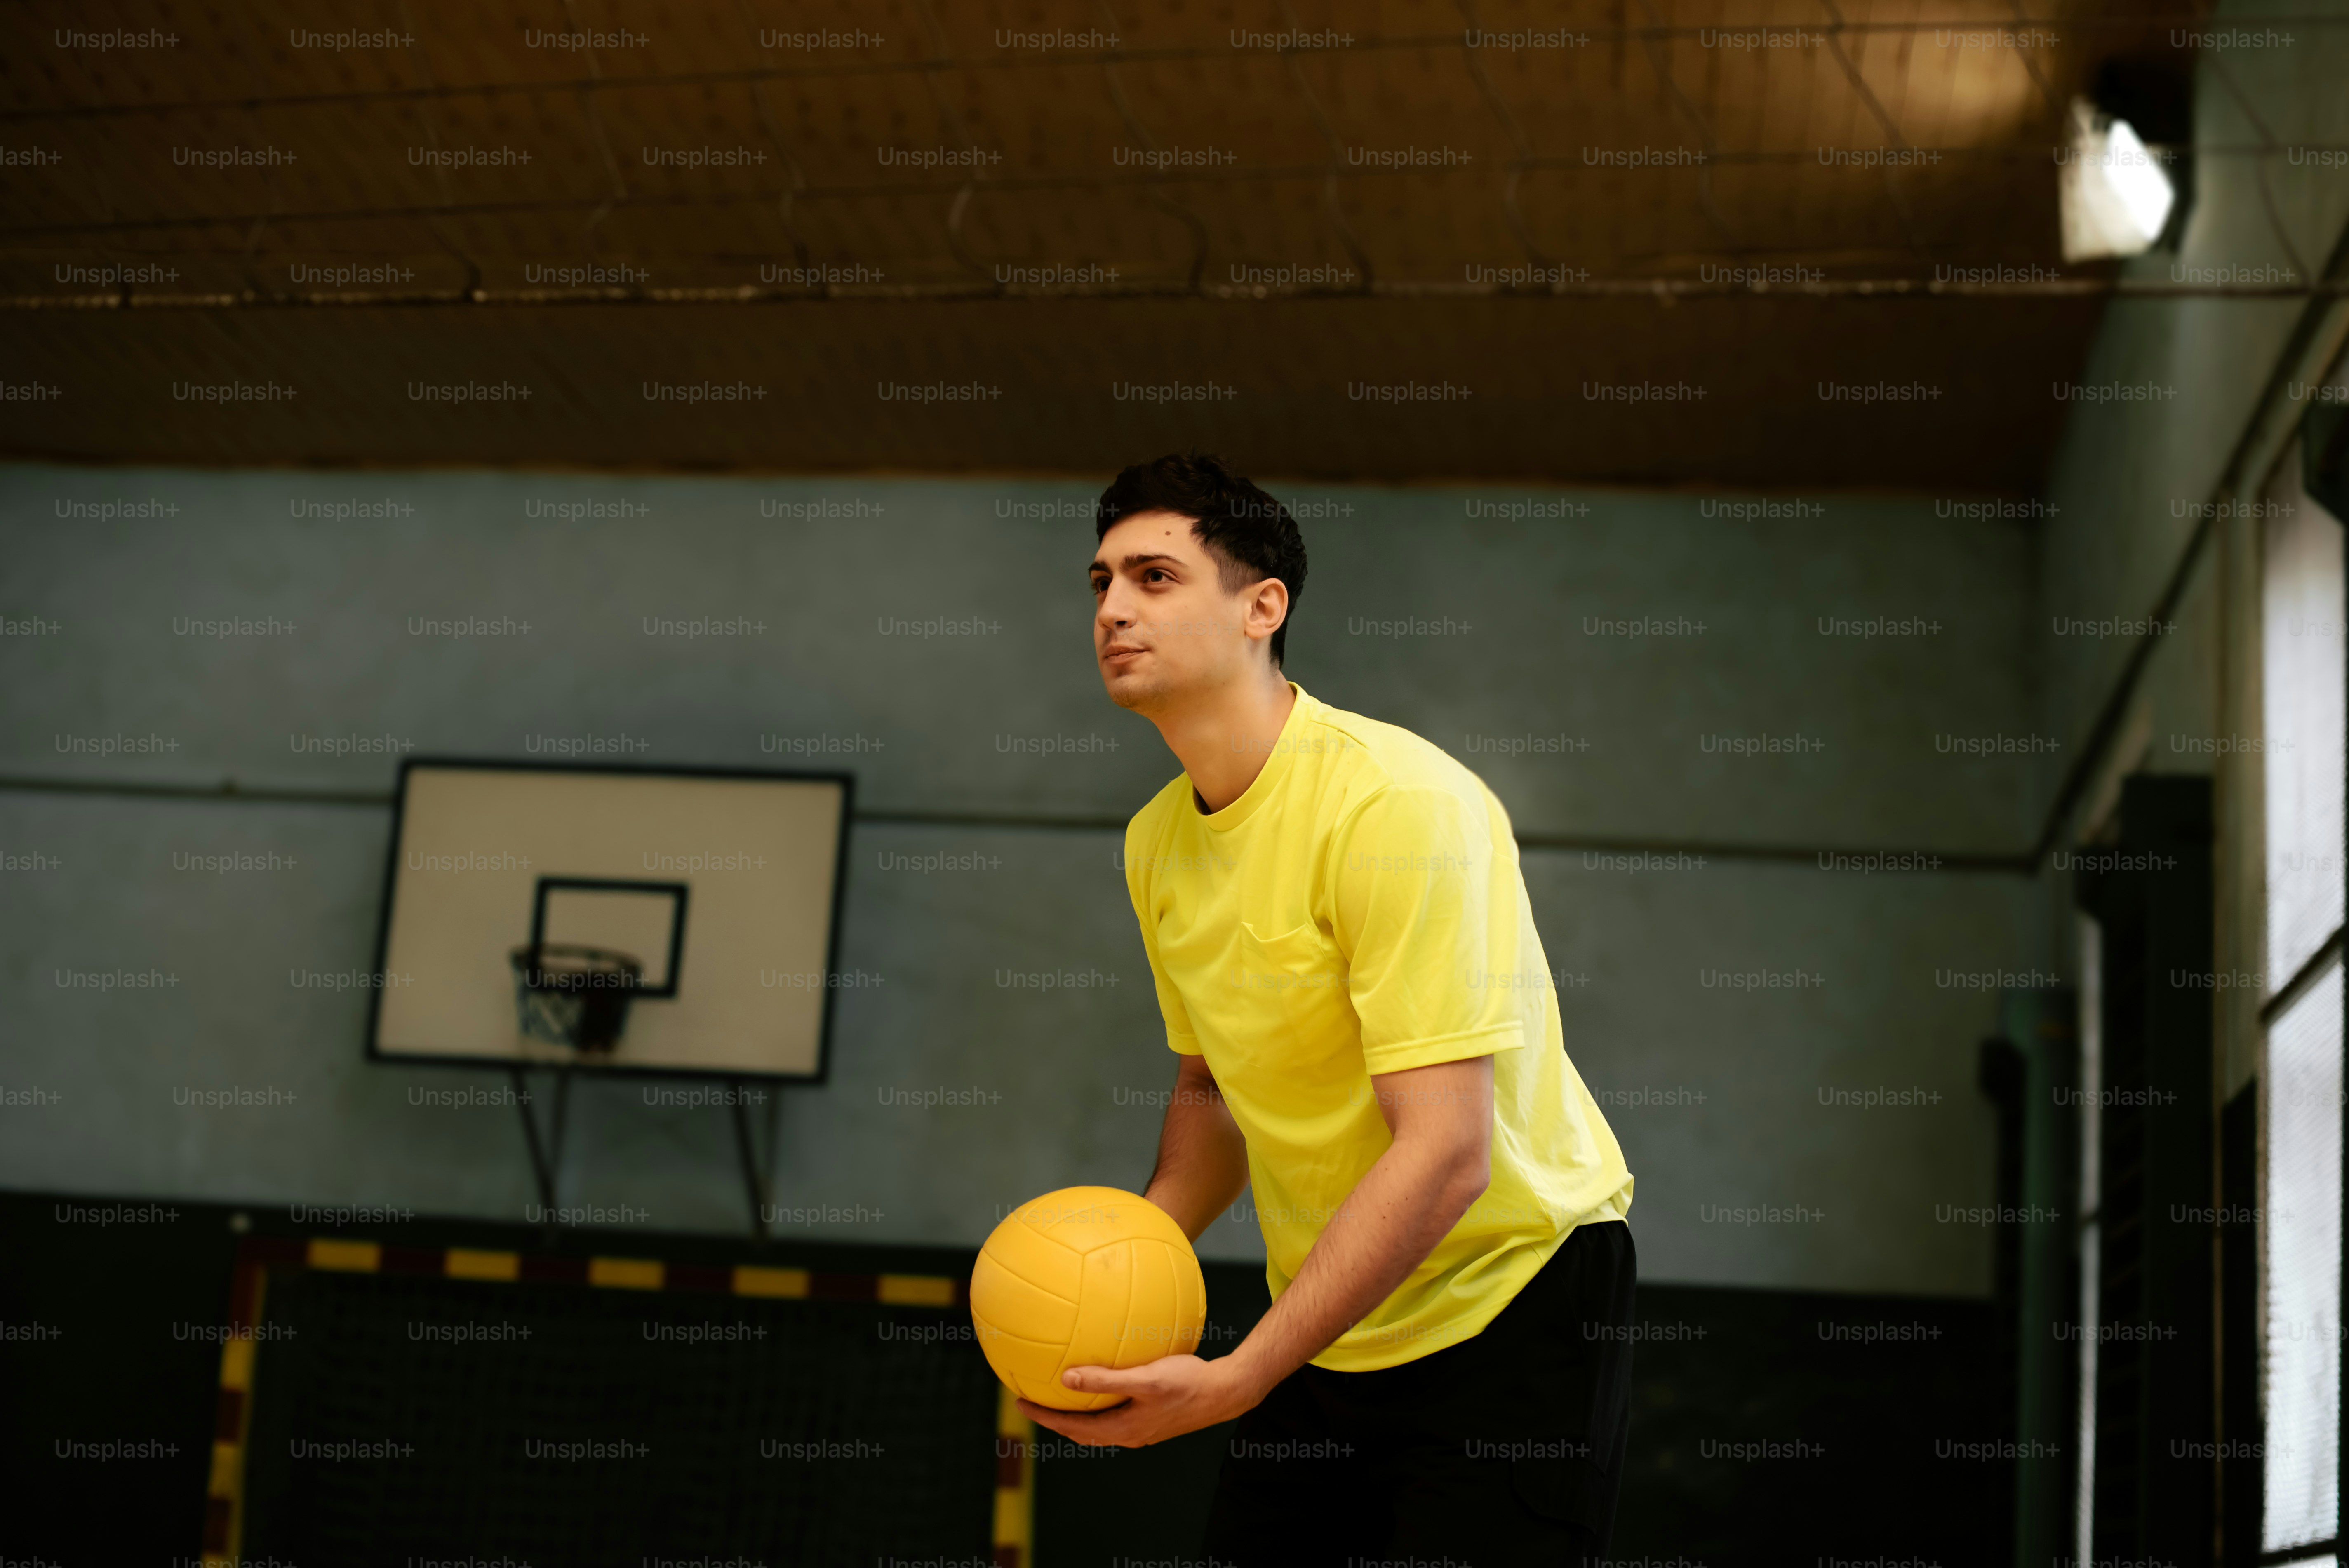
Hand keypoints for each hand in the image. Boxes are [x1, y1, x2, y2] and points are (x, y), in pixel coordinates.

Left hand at [1016, 1354, 1265, 1448]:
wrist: (1226, 1392)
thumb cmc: (1188, 1383)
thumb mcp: (1145, 1379)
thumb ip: (1106, 1380)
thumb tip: (1066, 1378)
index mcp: (1123, 1429)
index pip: (1072, 1428)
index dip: (1044, 1417)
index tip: (1020, 1402)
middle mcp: (1129, 1434)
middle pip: (1081, 1430)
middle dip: (1054, 1417)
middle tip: (1030, 1399)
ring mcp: (1142, 1427)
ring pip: (1098, 1424)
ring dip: (1076, 1412)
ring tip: (1059, 1394)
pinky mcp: (1152, 1417)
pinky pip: (1115, 1412)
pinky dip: (1098, 1402)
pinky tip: (1101, 1380)